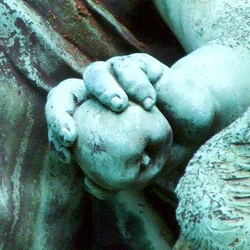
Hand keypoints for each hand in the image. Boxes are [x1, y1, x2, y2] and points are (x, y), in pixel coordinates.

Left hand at [46, 52, 218, 181]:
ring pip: (95, 73)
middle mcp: (95, 93)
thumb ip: (115, 183)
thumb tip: (88, 184)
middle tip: (71, 135)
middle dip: (59, 112)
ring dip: (102, 90)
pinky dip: (137, 83)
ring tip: (118, 106)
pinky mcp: (139, 65)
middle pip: (65, 92)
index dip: (55, 135)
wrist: (194, 126)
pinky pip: (131, 68)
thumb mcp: (139, 173)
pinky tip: (149, 102)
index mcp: (86, 115)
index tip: (67, 155)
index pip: (59, 118)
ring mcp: (115, 76)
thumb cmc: (160, 149)